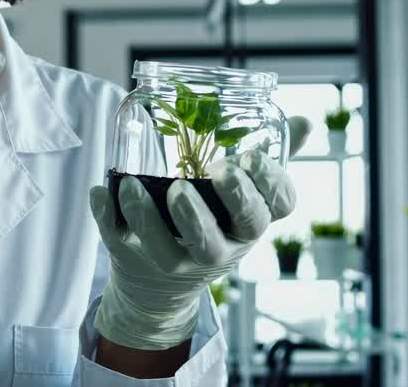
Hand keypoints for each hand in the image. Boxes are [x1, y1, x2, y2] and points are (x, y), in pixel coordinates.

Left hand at [88, 150, 294, 349]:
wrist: (162, 285)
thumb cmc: (213, 224)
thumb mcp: (244, 198)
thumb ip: (268, 162)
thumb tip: (305, 122)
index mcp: (248, 226)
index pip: (272, 211)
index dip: (268, 185)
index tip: (251, 158)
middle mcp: (217, 250)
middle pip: (219, 239)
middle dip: (212, 208)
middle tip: (209, 173)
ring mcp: (174, 261)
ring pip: (167, 250)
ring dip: (150, 217)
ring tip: (135, 184)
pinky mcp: (134, 261)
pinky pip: (118, 242)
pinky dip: (107, 217)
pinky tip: (102, 191)